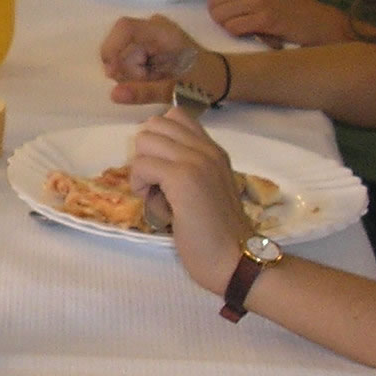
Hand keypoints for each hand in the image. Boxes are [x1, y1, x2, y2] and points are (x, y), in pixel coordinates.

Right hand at [100, 13, 197, 104]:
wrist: (218, 78)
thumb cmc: (203, 82)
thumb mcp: (176, 90)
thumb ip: (145, 92)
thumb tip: (113, 95)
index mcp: (162, 31)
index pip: (124, 28)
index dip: (112, 49)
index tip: (114, 74)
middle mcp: (152, 27)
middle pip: (120, 46)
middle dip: (126, 70)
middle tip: (147, 83)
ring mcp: (148, 35)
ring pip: (121, 54)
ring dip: (130, 74)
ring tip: (153, 82)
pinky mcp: (146, 44)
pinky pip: (127, 58)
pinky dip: (134, 73)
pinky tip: (150, 78)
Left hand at [129, 106, 253, 294]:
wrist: (235, 258)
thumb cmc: (218, 233)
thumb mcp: (206, 189)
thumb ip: (188, 169)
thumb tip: (154, 161)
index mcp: (213, 151)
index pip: (176, 116)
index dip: (159, 140)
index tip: (163, 168)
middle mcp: (206, 150)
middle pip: (155, 124)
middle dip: (146, 152)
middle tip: (156, 181)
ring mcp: (196, 161)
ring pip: (145, 141)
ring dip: (142, 168)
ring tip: (156, 193)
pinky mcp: (183, 178)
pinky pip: (142, 165)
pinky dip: (140, 184)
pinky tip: (154, 203)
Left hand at [207, 0, 349, 46]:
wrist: (318, 21)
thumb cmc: (291, 9)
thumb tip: (213, 2)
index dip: (217, 4)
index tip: (228, 13)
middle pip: (214, 3)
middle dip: (220, 17)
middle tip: (236, 24)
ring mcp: (258, 0)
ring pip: (221, 16)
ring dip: (229, 27)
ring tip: (245, 28)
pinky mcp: (264, 18)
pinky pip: (234, 28)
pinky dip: (238, 34)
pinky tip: (252, 33)